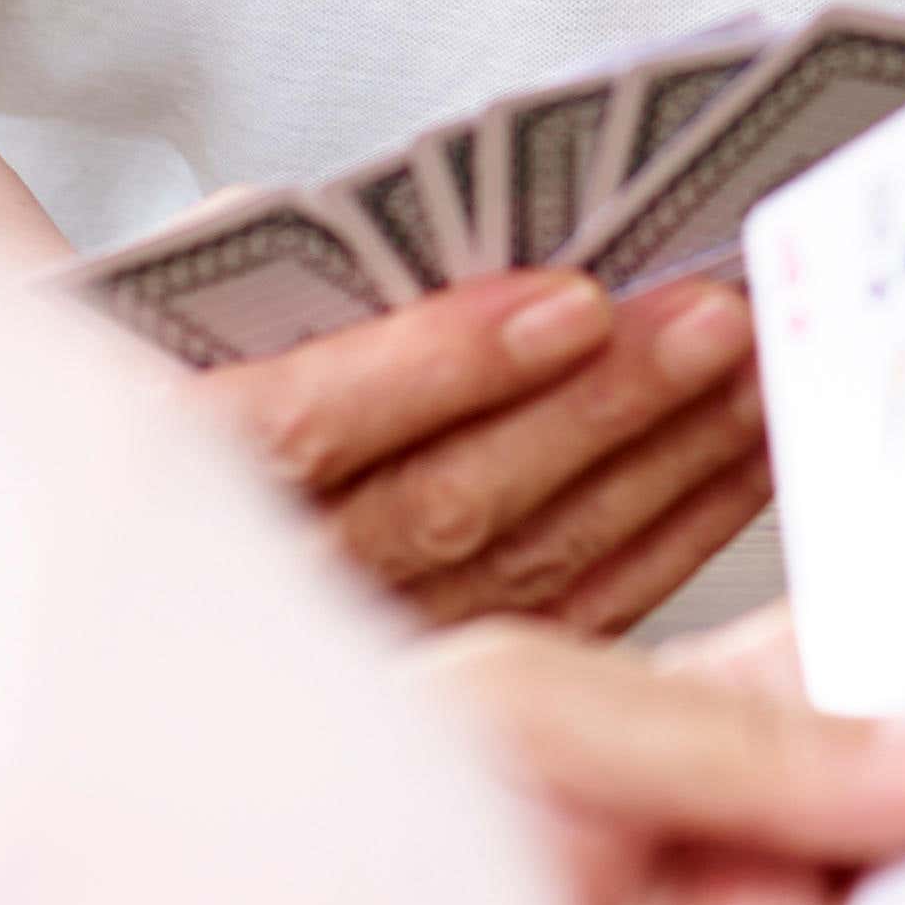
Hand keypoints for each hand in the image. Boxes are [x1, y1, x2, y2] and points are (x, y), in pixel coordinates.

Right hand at [185, 267, 772, 633]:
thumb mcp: (201, 291)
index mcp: (165, 468)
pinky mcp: (450, 683)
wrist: (150, 508)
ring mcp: (353, 651)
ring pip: (524, 564)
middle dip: (596, 405)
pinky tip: (741, 462)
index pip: (300, 427)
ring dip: (658, 461)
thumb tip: (438, 221)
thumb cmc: (194, 358)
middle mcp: (254, 587)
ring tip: (753, 367)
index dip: (439, 364)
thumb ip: (294, 264)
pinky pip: (572, 612)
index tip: (569, 298)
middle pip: (443, 503)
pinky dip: (670, 534)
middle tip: (714, 317)